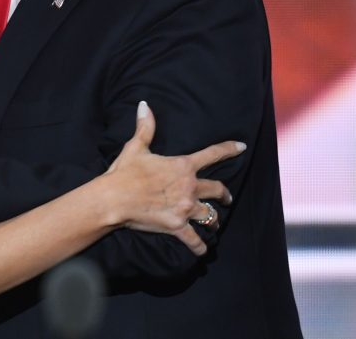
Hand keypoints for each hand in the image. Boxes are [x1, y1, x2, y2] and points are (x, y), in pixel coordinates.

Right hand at [103, 101, 244, 255]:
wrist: (113, 198)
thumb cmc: (125, 172)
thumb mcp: (136, 147)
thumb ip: (146, 126)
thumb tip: (144, 105)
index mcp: (182, 166)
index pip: (212, 155)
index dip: (229, 149)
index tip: (242, 147)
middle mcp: (189, 187)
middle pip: (217, 190)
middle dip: (224, 194)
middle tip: (227, 197)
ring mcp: (185, 208)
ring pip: (210, 215)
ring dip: (214, 220)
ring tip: (215, 223)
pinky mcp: (177, 226)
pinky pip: (194, 240)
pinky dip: (199, 247)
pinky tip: (202, 250)